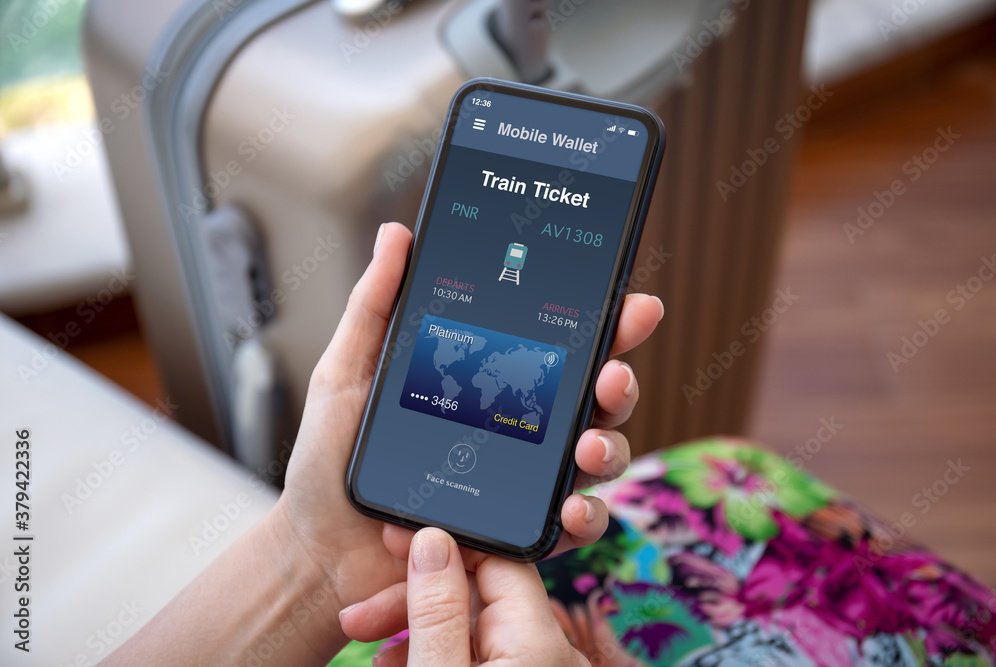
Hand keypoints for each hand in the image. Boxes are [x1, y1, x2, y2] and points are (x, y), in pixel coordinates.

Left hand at [276, 222, 662, 633]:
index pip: (557, 347)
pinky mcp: (517, 536)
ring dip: (610, 446)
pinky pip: (571, 528)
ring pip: (595, 458)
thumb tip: (398, 234)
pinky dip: (586, 518)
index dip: (602, 325)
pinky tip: (572, 508)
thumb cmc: (329, 461)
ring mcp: (522, 484)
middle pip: (591, 400)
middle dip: (619, 381)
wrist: (315, 549)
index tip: (628, 303)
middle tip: (612, 373)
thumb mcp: (347, 373)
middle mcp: (517, 429)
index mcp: (490, 383)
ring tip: (587, 443)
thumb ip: (375, 307)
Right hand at [340, 527, 588, 665]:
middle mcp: (547, 652)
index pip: (496, 558)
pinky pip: (477, 654)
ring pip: (472, 626)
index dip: (440, 546)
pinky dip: (435, 652)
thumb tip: (433, 542)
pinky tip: (392, 660)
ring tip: (363, 640)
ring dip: (416, 627)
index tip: (392, 543)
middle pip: (479, 593)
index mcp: (539, 640)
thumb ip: (437, 612)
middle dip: (415, 596)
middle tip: (357, 613)